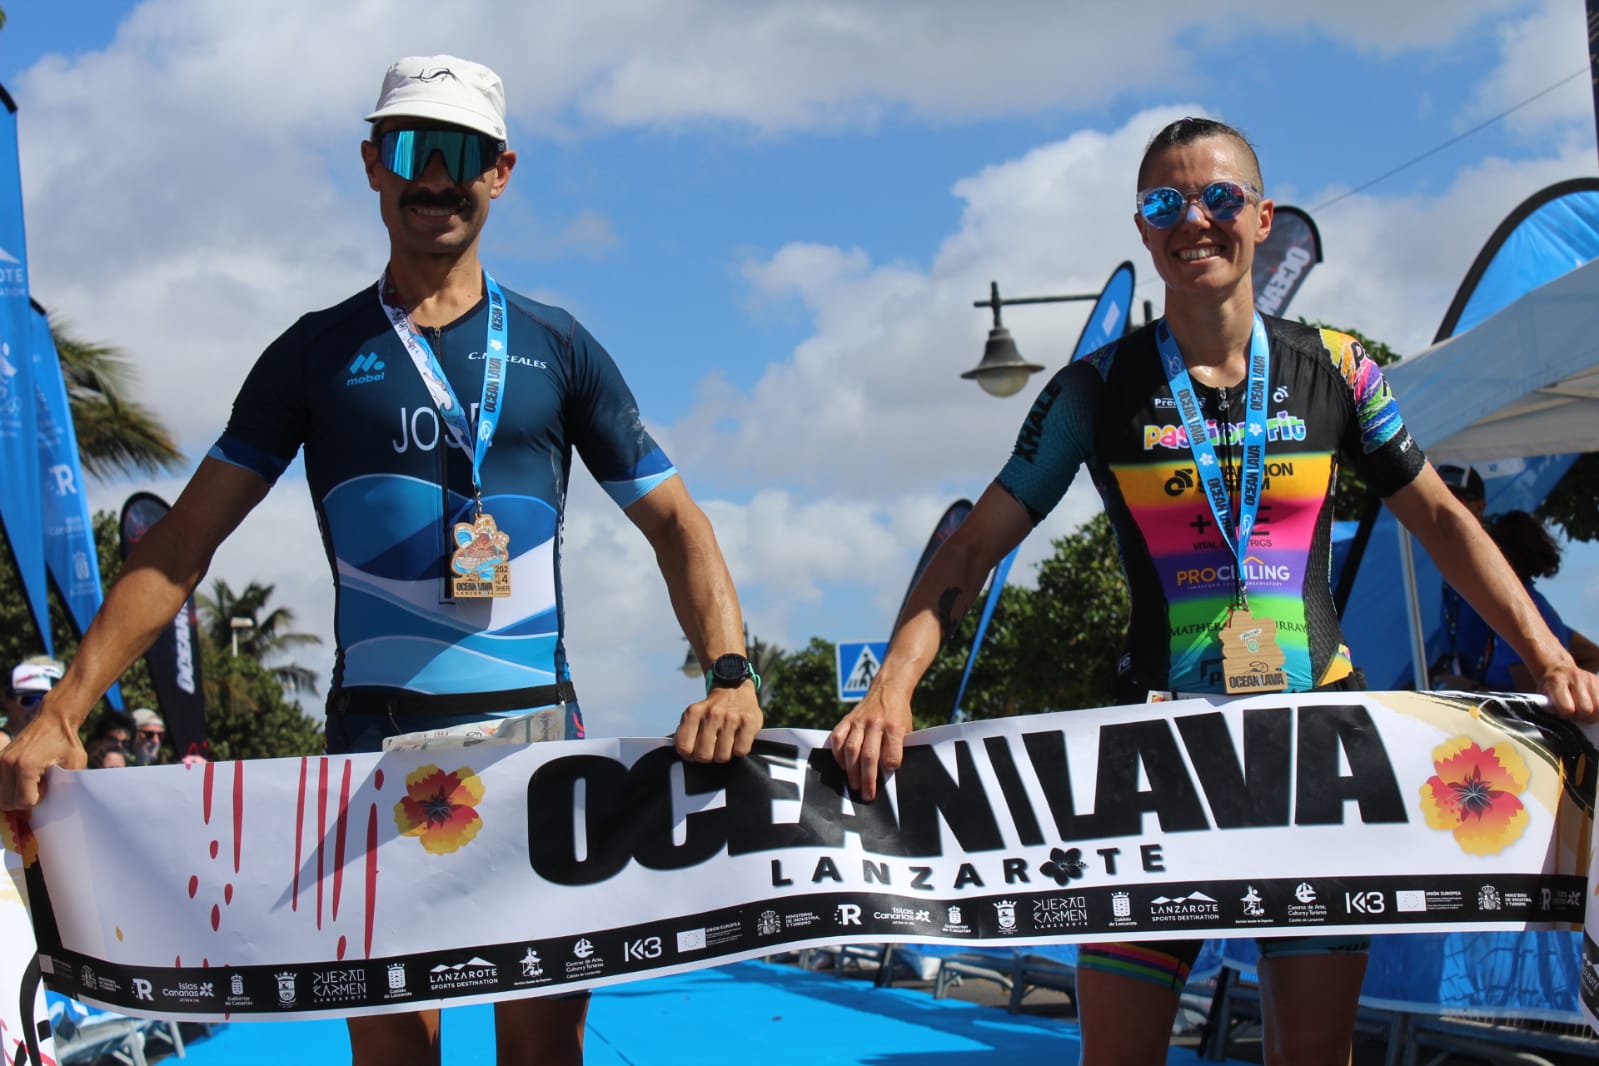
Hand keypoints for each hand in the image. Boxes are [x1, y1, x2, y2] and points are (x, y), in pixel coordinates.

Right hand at [0, 706, 87, 810]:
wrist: (54, 720)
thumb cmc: (67, 742)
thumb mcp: (76, 763)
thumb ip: (66, 785)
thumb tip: (60, 805)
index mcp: (26, 767)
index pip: (24, 802)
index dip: (38, 800)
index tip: (47, 787)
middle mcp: (7, 764)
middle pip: (7, 803)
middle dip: (24, 801)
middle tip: (39, 787)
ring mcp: (0, 761)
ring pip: (0, 796)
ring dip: (15, 795)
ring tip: (30, 783)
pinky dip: (8, 787)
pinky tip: (22, 779)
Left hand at [674, 683, 761, 761]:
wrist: (735, 688)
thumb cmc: (713, 709)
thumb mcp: (694, 714)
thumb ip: (687, 732)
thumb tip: (685, 754)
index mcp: (694, 712)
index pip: (684, 748)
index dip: (689, 755)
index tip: (694, 752)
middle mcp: (713, 714)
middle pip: (703, 755)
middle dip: (707, 757)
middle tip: (711, 749)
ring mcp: (732, 718)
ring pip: (722, 756)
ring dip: (723, 754)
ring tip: (725, 744)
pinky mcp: (749, 722)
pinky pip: (741, 751)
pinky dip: (739, 750)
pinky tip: (737, 740)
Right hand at [829, 686, 912, 801]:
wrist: (888, 690)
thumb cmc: (899, 716)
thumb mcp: (907, 730)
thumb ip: (898, 748)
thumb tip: (889, 772)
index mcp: (895, 727)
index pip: (892, 752)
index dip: (890, 765)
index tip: (889, 774)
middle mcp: (876, 723)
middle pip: (869, 755)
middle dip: (867, 779)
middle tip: (866, 795)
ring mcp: (859, 721)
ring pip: (851, 749)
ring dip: (851, 771)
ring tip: (854, 785)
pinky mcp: (847, 719)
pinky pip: (837, 738)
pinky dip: (837, 754)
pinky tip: (842, 766)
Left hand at [1537, 663, 1598, 721]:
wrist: (1557, 668)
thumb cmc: (1549, 688)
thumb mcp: (1542, 698)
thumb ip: (1547, 714)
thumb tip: (1553, 734)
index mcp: (1556, 682)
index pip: (1567, 708)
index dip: (1566, 716)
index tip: (1564, 715)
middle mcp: (1575, 678)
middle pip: (1587, 709)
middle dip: (1582, 717)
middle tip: (1577, 716)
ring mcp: (1589, 679)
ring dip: (1594, 714)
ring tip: (1585, 712)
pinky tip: (1593, 708)